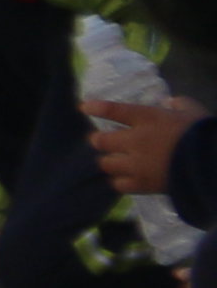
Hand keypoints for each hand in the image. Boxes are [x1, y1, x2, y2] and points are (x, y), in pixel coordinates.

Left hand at [80, 92, 200, 194]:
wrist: (211, 164)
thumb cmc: (203, 134)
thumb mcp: (193, 112)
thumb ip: (180, 104)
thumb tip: (170, 102)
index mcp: (147, 118)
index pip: (114, 110)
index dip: (96, 108)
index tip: (83, 107)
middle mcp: (136, 140)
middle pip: (101, 141)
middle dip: (98, 140)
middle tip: (99, 140)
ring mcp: (137, 164)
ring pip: (107, 164)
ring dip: (107, 161)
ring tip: (111, 161)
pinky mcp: (143, 185)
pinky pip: (119, 184)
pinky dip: (119, 181)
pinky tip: (123, 179)